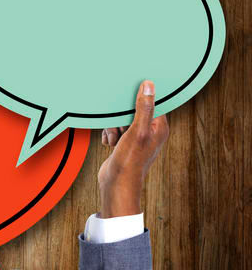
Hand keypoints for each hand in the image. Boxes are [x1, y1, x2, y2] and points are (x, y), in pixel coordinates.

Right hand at [98, 80, 168, 218]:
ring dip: (113, 126)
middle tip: (119, 127)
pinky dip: (110, 133)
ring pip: (121, 119)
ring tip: (113, 138)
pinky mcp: (125, 143)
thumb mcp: (137, 131)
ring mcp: (137, 138)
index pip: (152, 103)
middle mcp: (150, 131)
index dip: (138, 101)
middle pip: (133, 110)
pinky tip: (110, 143)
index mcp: (160, 127)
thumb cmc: (130, 160)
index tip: (128, 103)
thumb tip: (149, 85)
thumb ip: (144, 107)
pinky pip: (116, 129)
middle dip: (120, 116)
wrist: (116, 183)